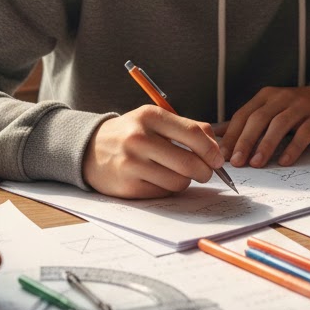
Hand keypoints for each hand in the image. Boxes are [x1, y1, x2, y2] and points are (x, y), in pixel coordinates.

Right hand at [82, 105, 225, 198]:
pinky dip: (167, 189)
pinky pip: (163, 193)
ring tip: (177, 174)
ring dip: (185, 181)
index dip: (212, 150)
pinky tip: (158, 179)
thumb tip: (216, 147)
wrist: (90, 149)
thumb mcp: (154, 120)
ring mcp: (132, 163)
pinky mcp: (128, 186)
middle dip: (205, 171)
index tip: (218, 159)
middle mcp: (140, 138)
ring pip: (178, 181)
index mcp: (150, 116)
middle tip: (205, 172)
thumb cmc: (131, 133)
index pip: (193, 134)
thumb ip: (186, 128)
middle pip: (189, 162)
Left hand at [219, 84, 309, 168]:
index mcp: (266, 96)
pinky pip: (304, 132)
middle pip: (259, 118)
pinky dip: (293, 147)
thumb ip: (248, 122)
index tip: (221, 154)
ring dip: (266, 144)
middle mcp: (282, 97)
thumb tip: (218, 135)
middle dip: (245, 140)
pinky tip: (284, 161)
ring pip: (279, 124)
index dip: (231, 134)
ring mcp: (301, 106)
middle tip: (236, 161)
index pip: (244, 114)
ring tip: (256, 163)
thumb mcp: (271, 110)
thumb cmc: (296, 109)